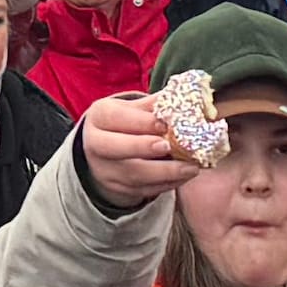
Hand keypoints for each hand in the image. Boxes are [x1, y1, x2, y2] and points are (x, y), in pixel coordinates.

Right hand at [76, 84, 205, 205]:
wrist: (106, 151)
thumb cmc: (125, 124)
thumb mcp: (133, 109)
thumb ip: (155, 104)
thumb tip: (186, 96)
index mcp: (99, 117)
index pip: (115, 118)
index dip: (140, 122)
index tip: (164, 124)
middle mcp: (95, 144)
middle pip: (114, 148)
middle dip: (143, 147)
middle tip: (169, 146)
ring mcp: (105, 170)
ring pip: (132, 174)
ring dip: (164, 172)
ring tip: (191, 167)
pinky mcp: (118, 189)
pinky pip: (143, 190)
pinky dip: (167, 184)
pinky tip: (184, 176)